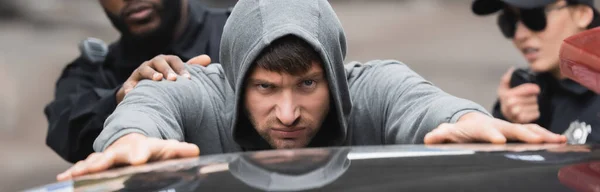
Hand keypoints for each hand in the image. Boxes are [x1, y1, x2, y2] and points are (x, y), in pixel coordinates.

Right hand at [56, 133, 198, 180]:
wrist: (133, 144)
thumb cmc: (151, 150)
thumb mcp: (166, 150)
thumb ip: (179, 151)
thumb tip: (195, 150)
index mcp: (138, 148)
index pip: (139, 151)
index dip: (138, 154)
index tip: (137, 159)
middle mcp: (118, 152)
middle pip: (109, 157)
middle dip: (101, 162)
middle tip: (93, 166)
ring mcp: (105, 158)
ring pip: (92, 163)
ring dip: (82, 169)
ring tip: (70, 175)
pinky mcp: (96, 166)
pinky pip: (83, 169)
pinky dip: (73, 173)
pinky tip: (61, 180)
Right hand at [116, 54, 211, 103]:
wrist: (140, 92)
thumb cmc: (163, 82)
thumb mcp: (176, 74)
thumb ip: (191, 67)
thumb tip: (208, 59)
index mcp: (165, 62)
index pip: (174, 60)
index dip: (181, 68)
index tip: (188, 79)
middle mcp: (152, 64)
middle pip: (159, 62)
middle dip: (167, 70)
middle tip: (174, 79)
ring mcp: (139, 73)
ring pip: (144, 69)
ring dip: (151, 74)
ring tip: (158, 80)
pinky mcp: (129, 84)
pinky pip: (129, 85)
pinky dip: (130, 89)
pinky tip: (134, 94)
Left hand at [424, 112, 566, 143]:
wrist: (472, 122)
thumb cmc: (461, 131)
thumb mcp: (449, 133)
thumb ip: (441, 134)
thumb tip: (429, 136)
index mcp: (480, 126)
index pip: (485, 130)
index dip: (491, 134)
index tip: (498, 140)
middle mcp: (498, 125)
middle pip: (512, 129)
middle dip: (525, 134)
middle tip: (538, 140)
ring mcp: (510, 127)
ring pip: (527, 129)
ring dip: (542, 134)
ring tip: (556, 140)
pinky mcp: (519, 132)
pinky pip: (534, 133)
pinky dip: (547, 136)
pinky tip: (560, 141)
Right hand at [497, 67, 540, 122]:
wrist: (503, 116)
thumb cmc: (506, 99)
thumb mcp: (503, 88)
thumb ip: (507, 78)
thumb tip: (512, 69)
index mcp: (508, 95)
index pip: (527, 89)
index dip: (534, 88)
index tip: (537, 89)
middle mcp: (511, 104)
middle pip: (533, 98)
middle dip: (533, 98)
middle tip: (531, 98)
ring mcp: (516, 113)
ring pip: (535, 106)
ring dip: (535, 105)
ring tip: (529, 105)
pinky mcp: (522, 120)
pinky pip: (536, 114)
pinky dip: (535, 112)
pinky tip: (529, 111)